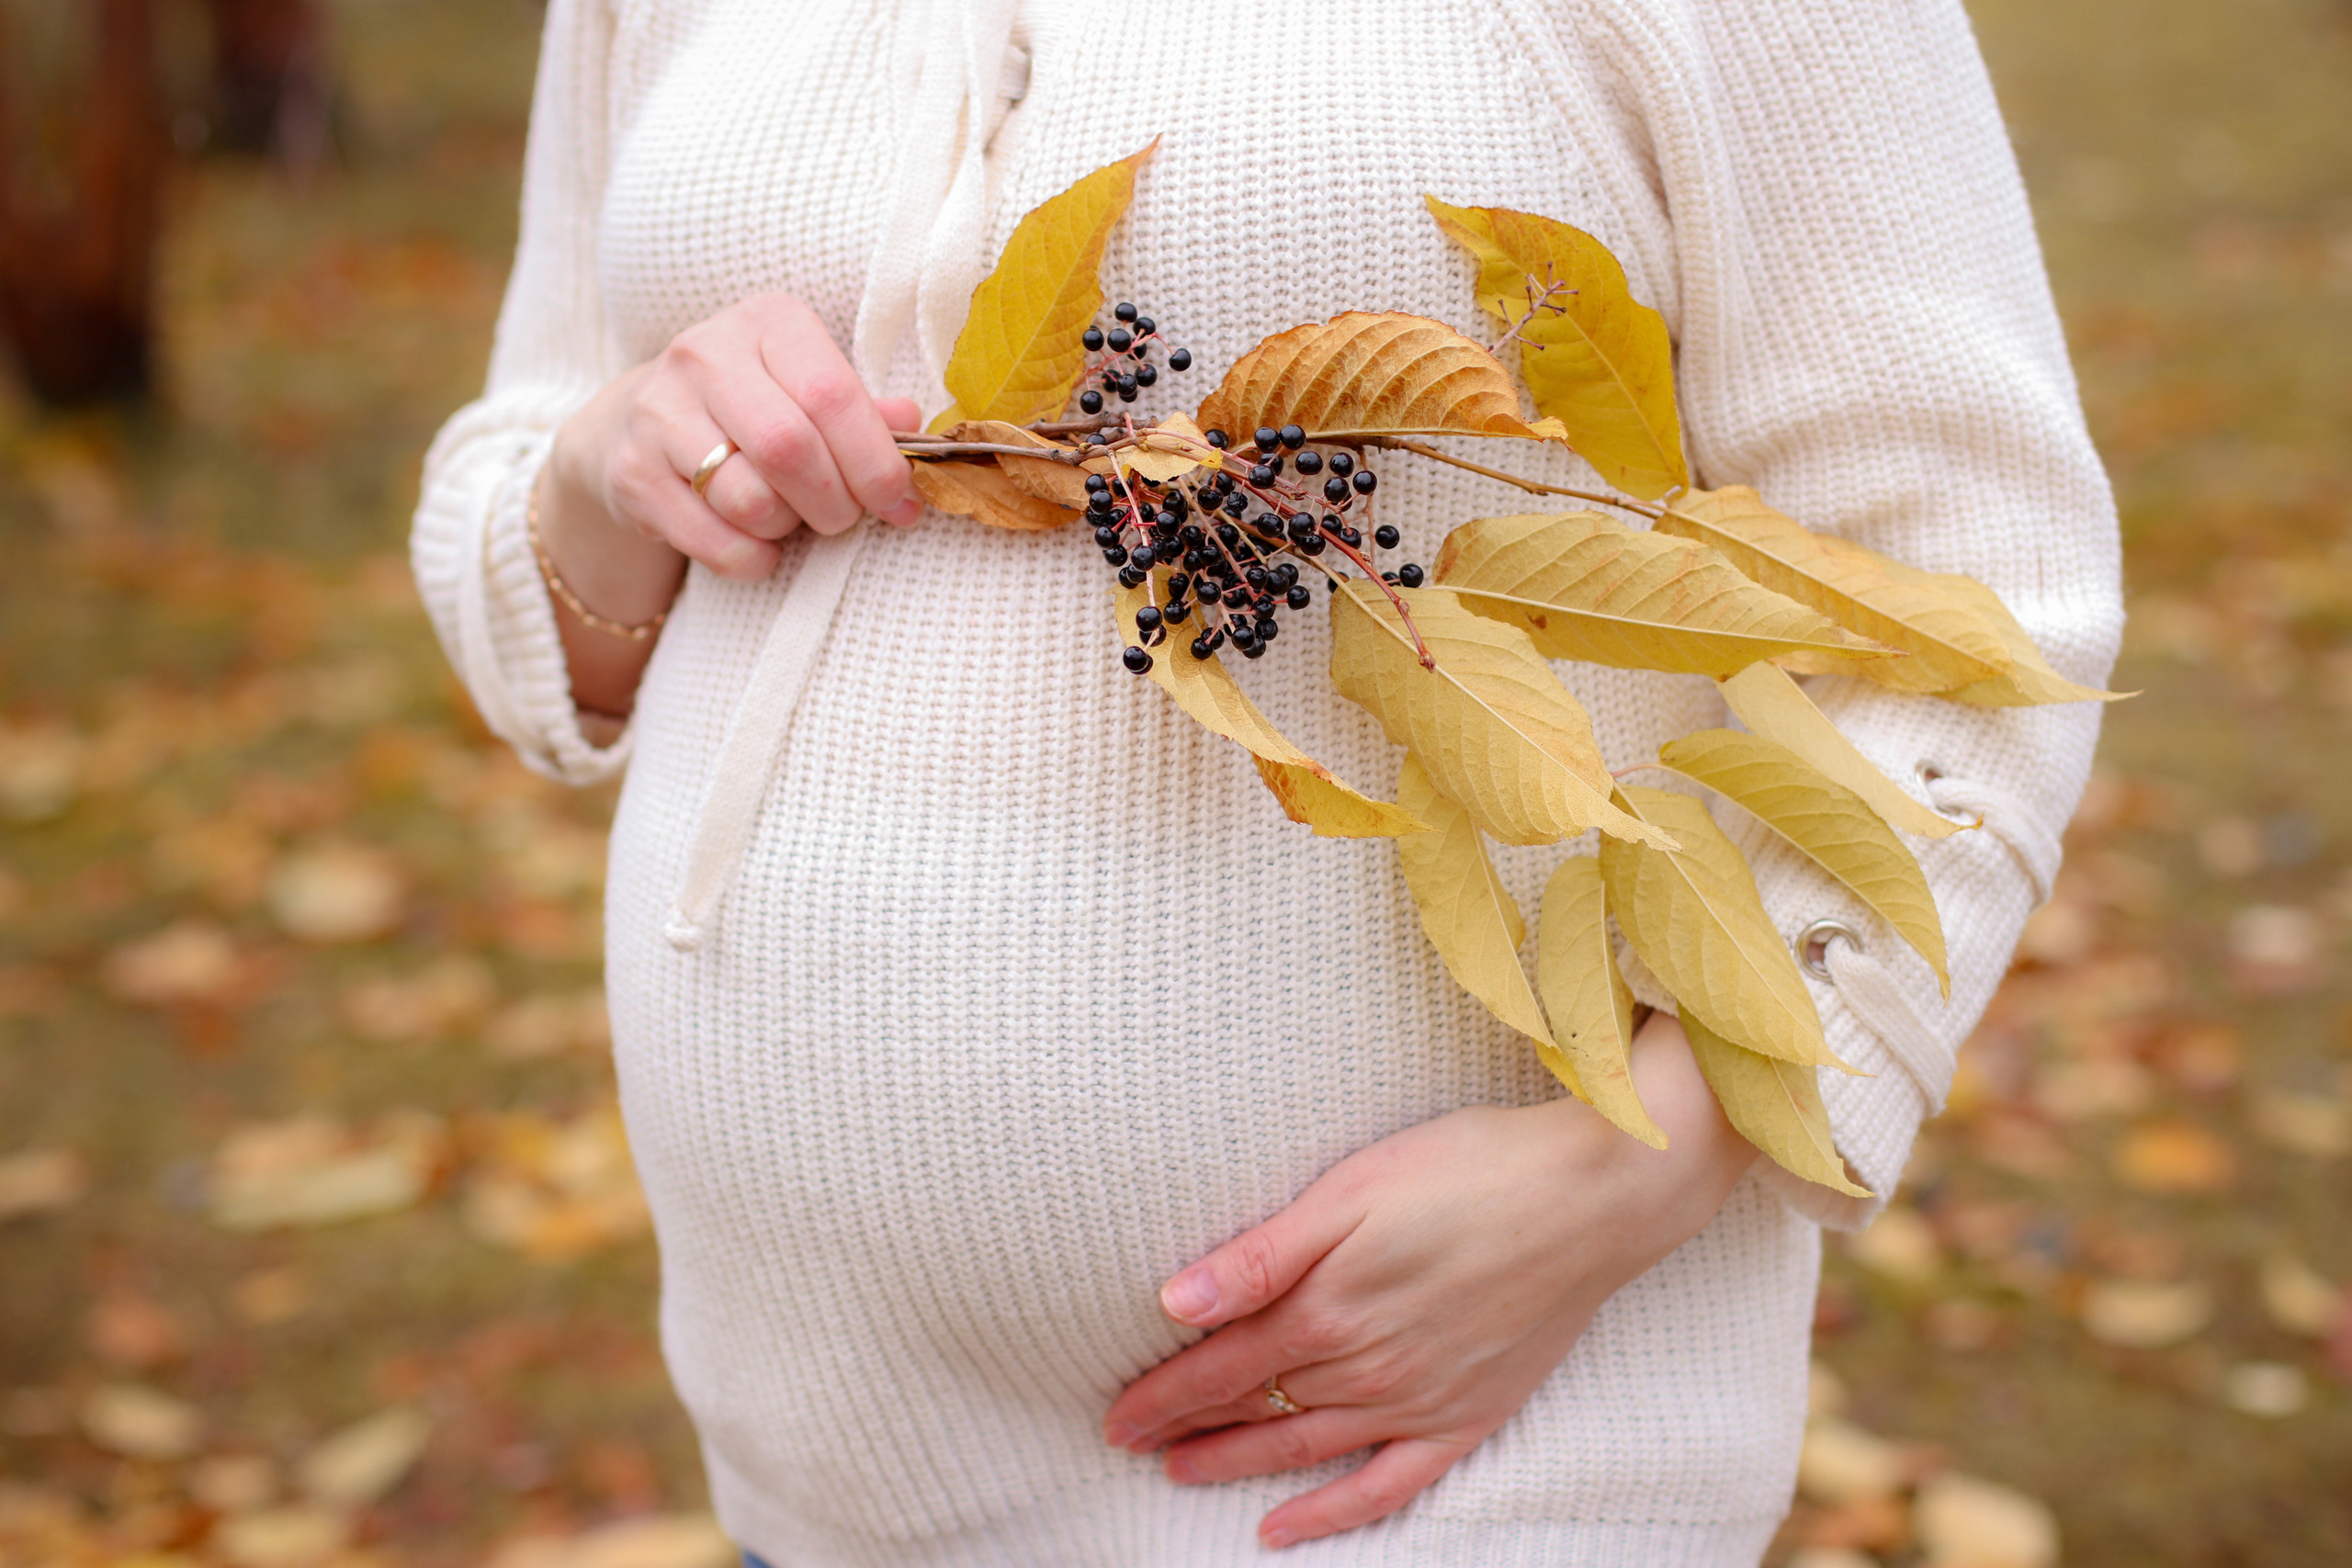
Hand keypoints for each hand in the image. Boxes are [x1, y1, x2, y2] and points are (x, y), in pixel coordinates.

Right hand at [534, 293, 924, 716]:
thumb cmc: (757, 407)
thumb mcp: (812, 389)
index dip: (877, 462)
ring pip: (749, 500)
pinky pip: (713, 540)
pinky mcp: (631, 472)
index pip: (832, 394)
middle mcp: (704, 354)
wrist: (642, 424)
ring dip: (787, 528)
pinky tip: (756, 544)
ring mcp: (658, 411)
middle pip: (789, 449)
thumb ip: (864, 410)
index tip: (899, 503)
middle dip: (835, 503)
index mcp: (768, 322)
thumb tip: (911, 425)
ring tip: (790, 519)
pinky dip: (751, 558)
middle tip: (845, 519)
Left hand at [1102, 1014, 1757, 1550]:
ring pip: (1304, 1449)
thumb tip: (1175, 1301)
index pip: (1221, 1366)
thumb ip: (1261, 1255)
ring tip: (1181, 1472)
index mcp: (1326, 1307)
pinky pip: (1386, 1486)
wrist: (1590, 1197)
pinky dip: (1331, 1513)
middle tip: (1129, 1440)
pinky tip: (1283, 1528)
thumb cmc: (1467, 1171)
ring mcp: (1416, 1401)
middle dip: (1185, 1426)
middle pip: (1255, 1407)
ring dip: (1236, 1464)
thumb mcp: (1350, 1191)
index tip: (1115, 1414)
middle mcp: (1364, 1368)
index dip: (1164, 1393)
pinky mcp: (1466, 1417)